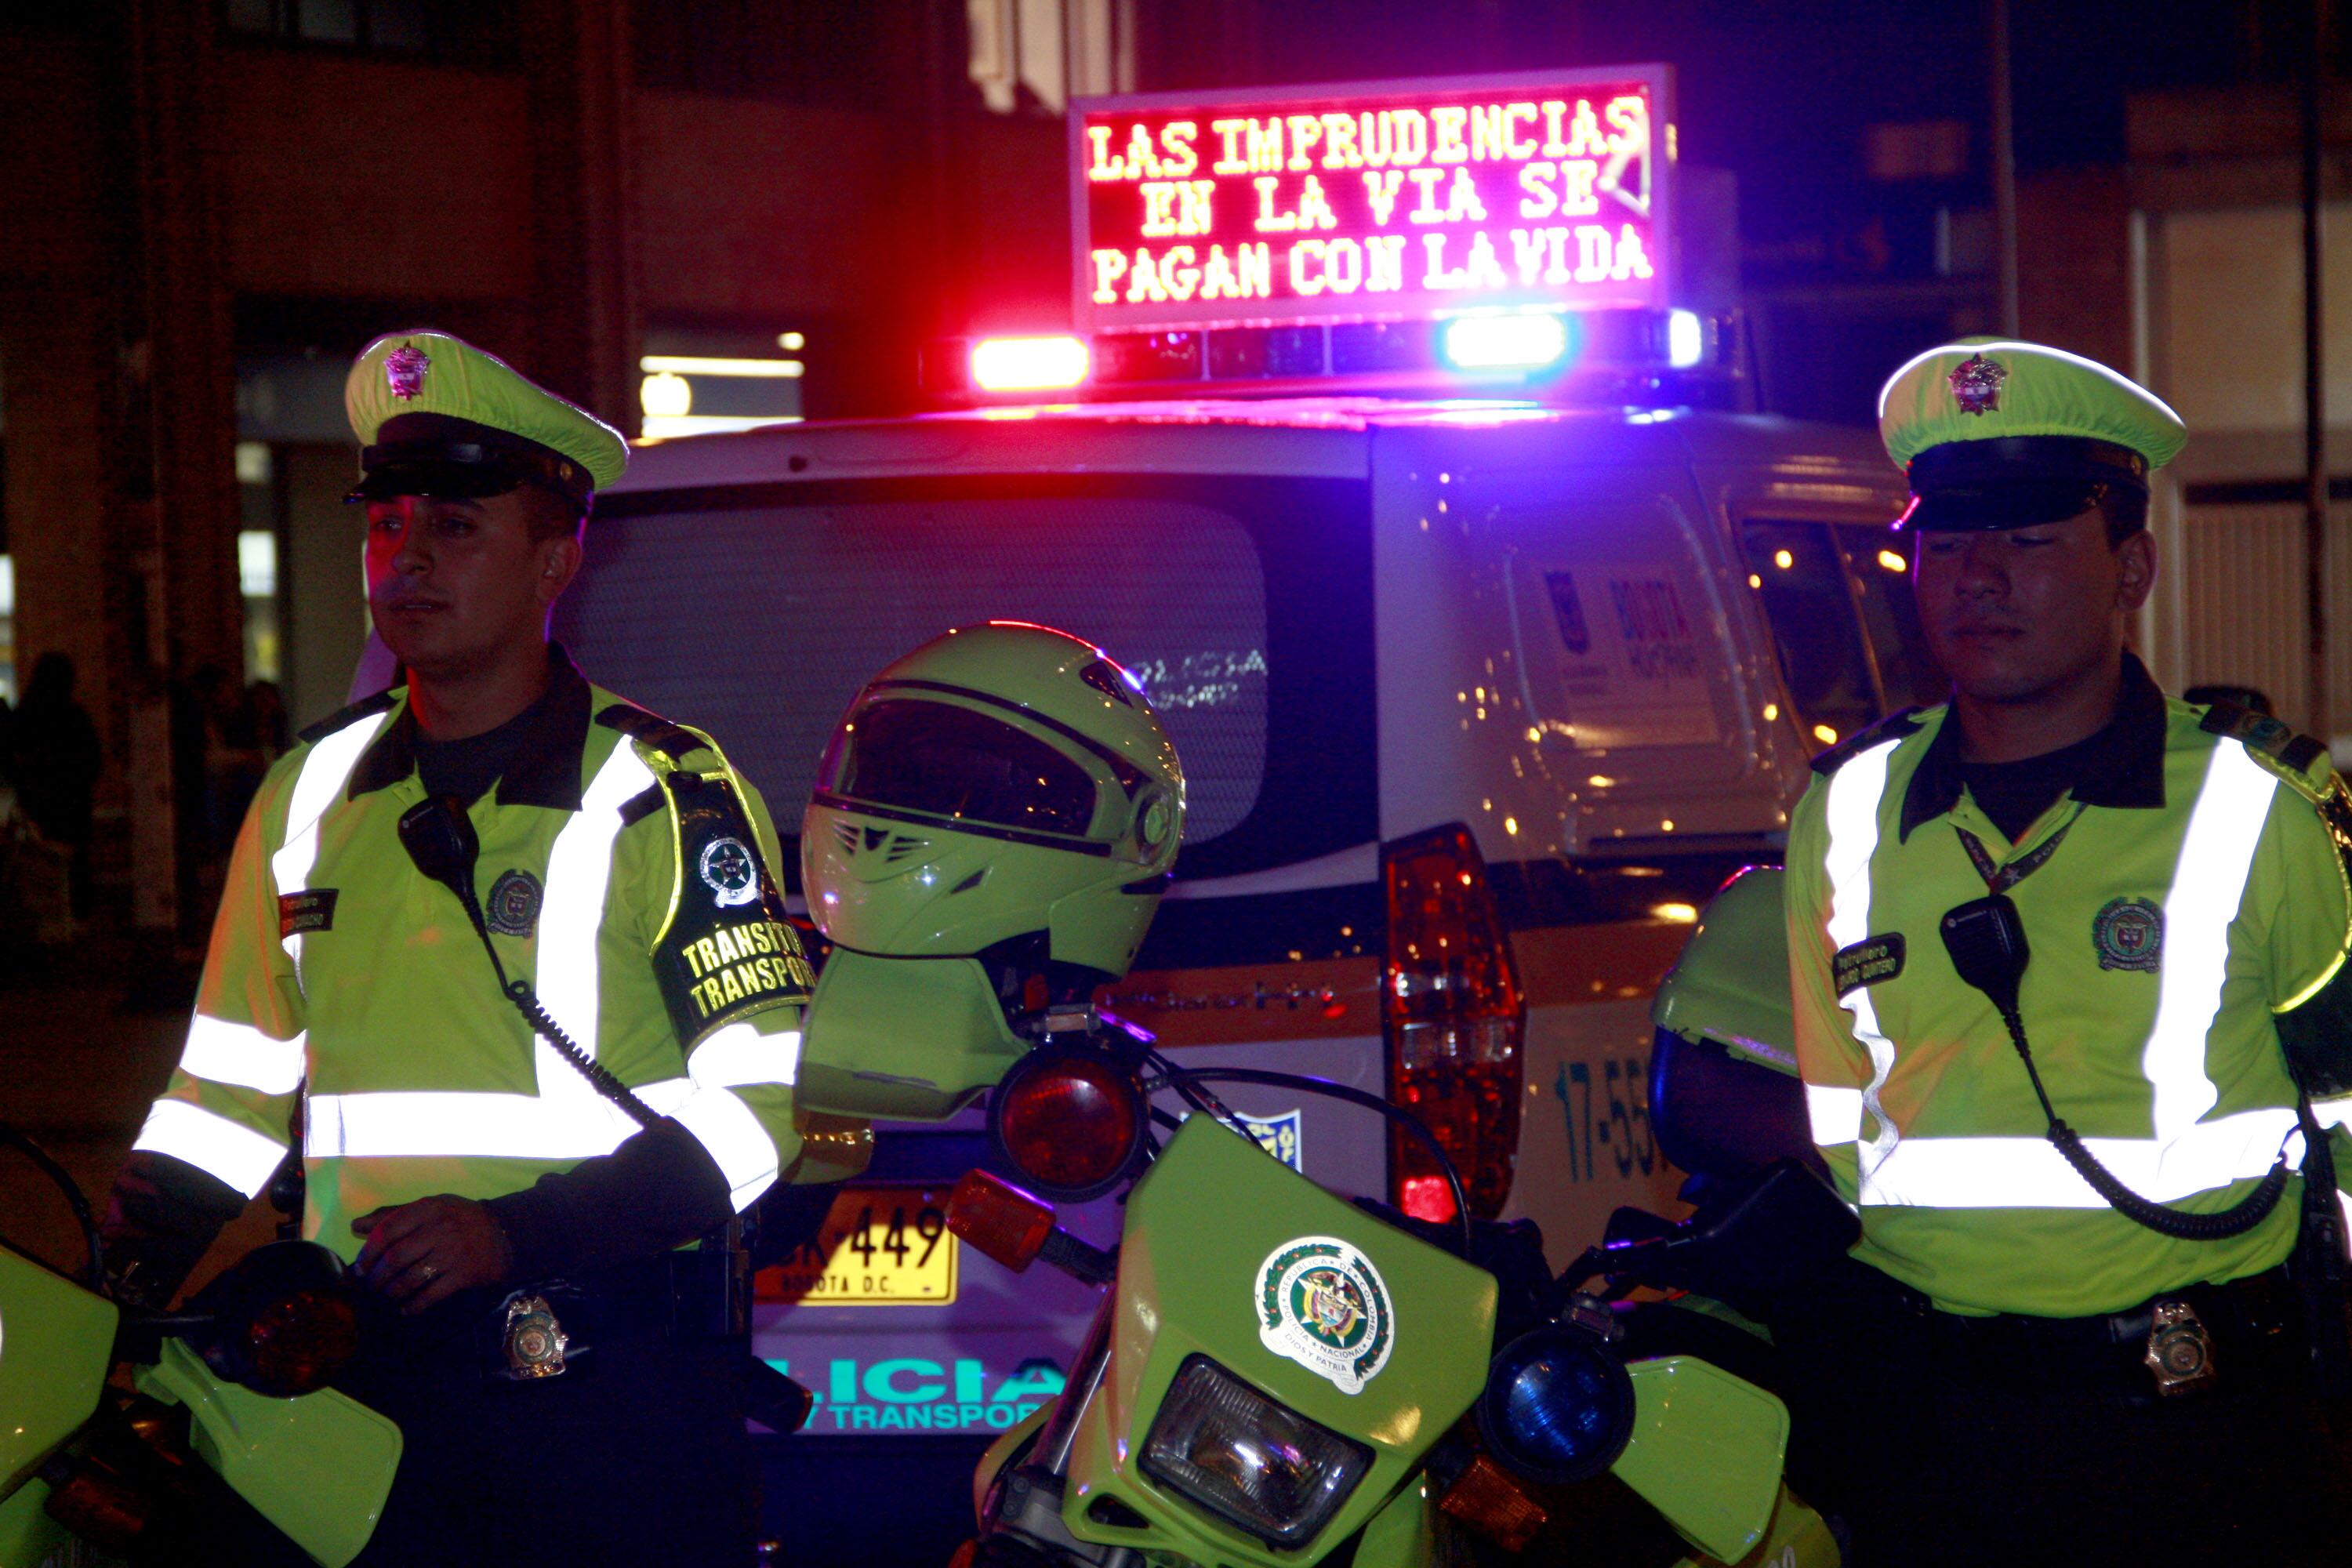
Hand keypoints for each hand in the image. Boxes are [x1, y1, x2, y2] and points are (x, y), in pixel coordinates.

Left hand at [351, 1195, 514, 1314]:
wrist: (504, 1233)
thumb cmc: (457, 1219)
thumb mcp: (430, 1208)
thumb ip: (393, 1215)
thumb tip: (356, 1225)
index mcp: (429, 1208)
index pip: (388, 1230)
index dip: (369, 1251)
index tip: (361, 1266)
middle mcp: (440, 1228)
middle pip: (396, 1257)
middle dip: (377, 1276)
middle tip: (371, 1285)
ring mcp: (453, 1253)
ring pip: (411, 1279)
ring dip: (392, 1292)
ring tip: (387, 1296)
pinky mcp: (464, 1275)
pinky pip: (431, 1295)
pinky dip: (414, 1306)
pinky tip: (406, 1309)